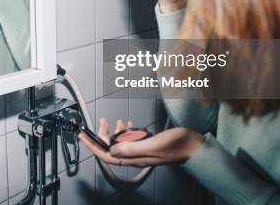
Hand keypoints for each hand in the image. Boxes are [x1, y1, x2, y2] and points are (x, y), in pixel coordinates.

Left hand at [79, 118, 202, 166]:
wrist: (195, 146)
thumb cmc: (178, 146)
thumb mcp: (152, 145)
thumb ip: (131, 148)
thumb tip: (112, 149)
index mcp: (134, 159)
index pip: (107, 155)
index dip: (93, 145)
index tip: (83, 136)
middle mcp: (136, 156)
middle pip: (111, 148)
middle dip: (103, 134)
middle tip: (101, 121)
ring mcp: (142, 151)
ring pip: (121, 142)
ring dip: (115, 131)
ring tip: (115, 121)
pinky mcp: (148, 145)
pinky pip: (131, 139)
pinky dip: (127, 130)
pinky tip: (129, 124)